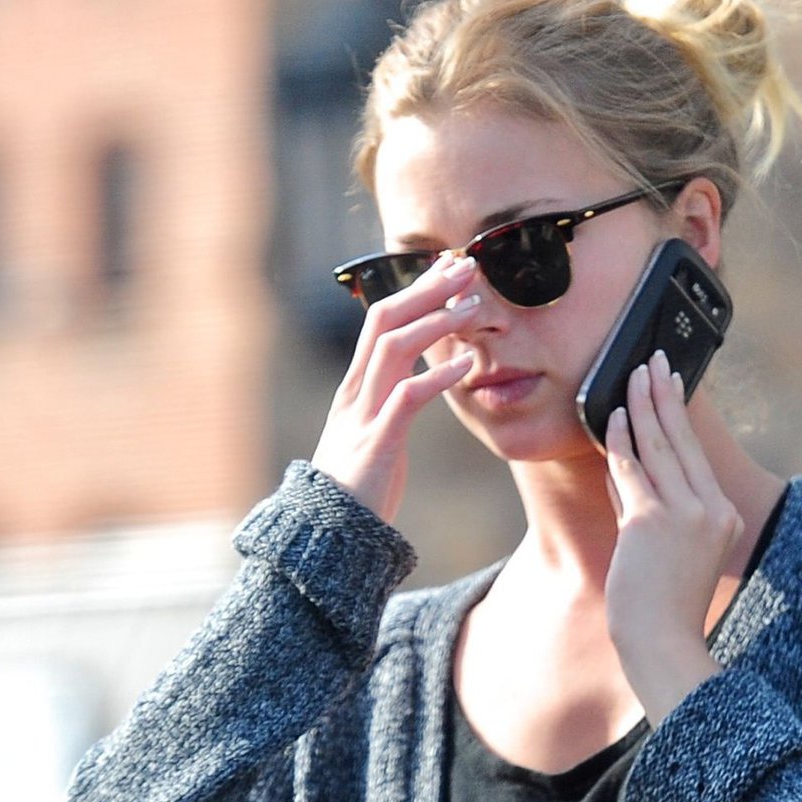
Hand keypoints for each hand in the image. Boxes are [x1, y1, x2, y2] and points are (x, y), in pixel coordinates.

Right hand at [309, 253, 481, 524]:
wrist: (328, 535)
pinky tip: (467, 364)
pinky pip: (407, 398)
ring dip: (434, 322)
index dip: (413, 290)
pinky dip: (438, 376)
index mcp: (356, 386)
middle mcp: (355, 391)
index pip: (380, 320)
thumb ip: (389, 404)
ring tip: (472, 307)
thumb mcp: (373, 434)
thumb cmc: (358, 488)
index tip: (445, 268)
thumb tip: (413, 383)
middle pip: (384, 319)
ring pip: (393, 347)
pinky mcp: (377, 442)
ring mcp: (363, 414)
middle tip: (464, 266)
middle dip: (424, 289)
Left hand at [603, 349, 743, 719]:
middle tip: (652, 360)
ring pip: (658, 446)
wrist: (662, 643)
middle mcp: (711, 509)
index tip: (671, 383)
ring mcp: (684, 514)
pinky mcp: (652, 522)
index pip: (696, 455)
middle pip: (682, 440)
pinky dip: (621, 440)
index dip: (679, 415)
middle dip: (664, 394)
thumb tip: (624, 465)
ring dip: (643, 404)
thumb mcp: (667, 549)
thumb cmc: (660, 606)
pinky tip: (613, 416)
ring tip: (633, 374)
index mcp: (723, 516)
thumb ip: (649, 506)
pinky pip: (632, 469)